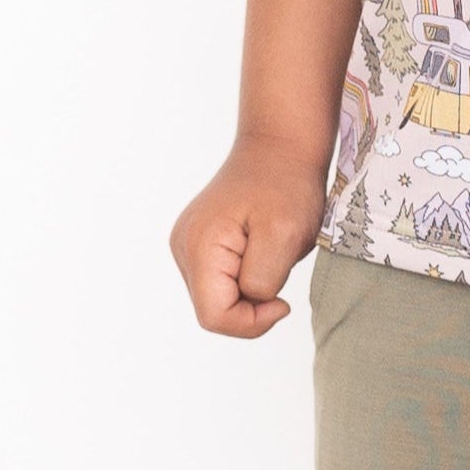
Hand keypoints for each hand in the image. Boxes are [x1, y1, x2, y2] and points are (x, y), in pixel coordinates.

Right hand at [170, 136, 329, 338]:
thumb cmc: (285, 184)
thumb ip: (262, 280)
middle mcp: (184, 248)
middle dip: (251, 306)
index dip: (252, 322)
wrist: (279, 146)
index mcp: (200, 247)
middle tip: (280, 272)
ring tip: (271, 256)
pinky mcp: (200, 243)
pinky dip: (246, 279)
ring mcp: (188, 245)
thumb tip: (252, 301)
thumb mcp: (284, 235)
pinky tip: (261, 253)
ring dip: (250, 292)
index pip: (214, 317)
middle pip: (213, 311)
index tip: (283, 301)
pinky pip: (221, 282)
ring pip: (217, 299)